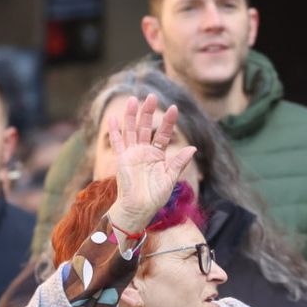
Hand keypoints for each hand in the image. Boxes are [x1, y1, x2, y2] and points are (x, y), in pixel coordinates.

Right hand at [104, 94, 196, 234]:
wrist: (139, 209)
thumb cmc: (155, 197)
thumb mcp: (171, 178)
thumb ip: (179, 162)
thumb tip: (193, 148)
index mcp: (157, 155)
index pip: (162, 134)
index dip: (168, 122)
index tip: (174, 108)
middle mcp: (144, 152)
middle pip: (145, 127)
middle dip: (148, 112)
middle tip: (151, 96)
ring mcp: (132, 154)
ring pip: (131, 130)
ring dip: (131, 115)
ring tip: (133, 99)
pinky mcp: (122, 160)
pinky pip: (118, 143)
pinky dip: (115, 131)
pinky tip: (113, 119)